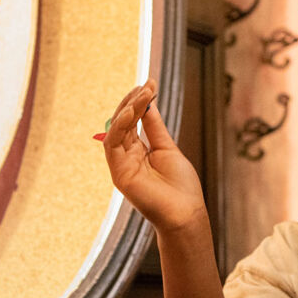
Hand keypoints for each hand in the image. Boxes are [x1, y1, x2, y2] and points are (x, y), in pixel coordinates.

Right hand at [103, 80, 206, 232]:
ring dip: (127, 109)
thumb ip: (154, 127)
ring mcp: (121, 165)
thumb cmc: (181, 186)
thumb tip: (149, 103)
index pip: (132, 121)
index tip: (151, 83)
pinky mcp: (118, 173)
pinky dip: (120, 125)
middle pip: (122, 122)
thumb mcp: (167, 148)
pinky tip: (132, 111)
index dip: (139, 102)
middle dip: (133, 101)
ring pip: (115, 130)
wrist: (185, 213)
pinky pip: (112, 144)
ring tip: (143, 93)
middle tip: (147, 85)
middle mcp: (126, 157)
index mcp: (138, 152)